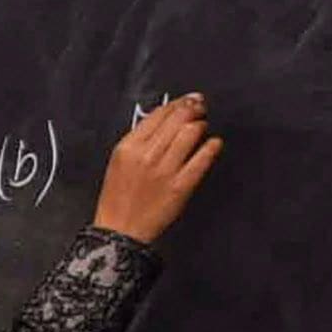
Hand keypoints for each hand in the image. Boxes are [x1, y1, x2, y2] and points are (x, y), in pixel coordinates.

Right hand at [91, 95, 220, 243]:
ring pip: (191, 133)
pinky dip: (211, 147)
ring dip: (201, 126)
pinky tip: (213, 144)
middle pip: (178, 119)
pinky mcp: (181, 186)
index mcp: (128, 147)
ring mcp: (165, 171)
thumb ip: (140, 140)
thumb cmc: (118, 197)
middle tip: (201, 108)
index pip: (158, 115)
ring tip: (202, 127)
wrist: (120, 230)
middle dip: (193, 109)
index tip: (188, 100)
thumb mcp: (120, 161)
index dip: (177, 104)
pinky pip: (202, 159)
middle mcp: (147, 155)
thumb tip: (166, 118)